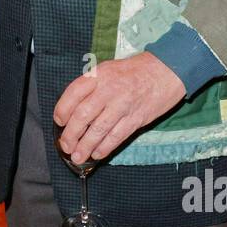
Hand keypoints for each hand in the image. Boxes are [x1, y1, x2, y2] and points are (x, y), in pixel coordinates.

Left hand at [53, 53, 185, 162]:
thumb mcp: (109, 69)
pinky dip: (105, 148)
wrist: (167, 70)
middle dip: (71, 134)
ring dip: (85, 146)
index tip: (59, 122)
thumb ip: (91, 86)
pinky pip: (116, 136)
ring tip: (78, 157)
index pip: (73, 94)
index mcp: (99, 75)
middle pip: (82, 115)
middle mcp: (109, 89)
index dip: (62, 110)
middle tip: (66, 145)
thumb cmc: (135, 71)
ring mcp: (123, 105)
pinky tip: (97, 154)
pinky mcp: (136, 118)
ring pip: (98, 130)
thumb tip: (73, 110)